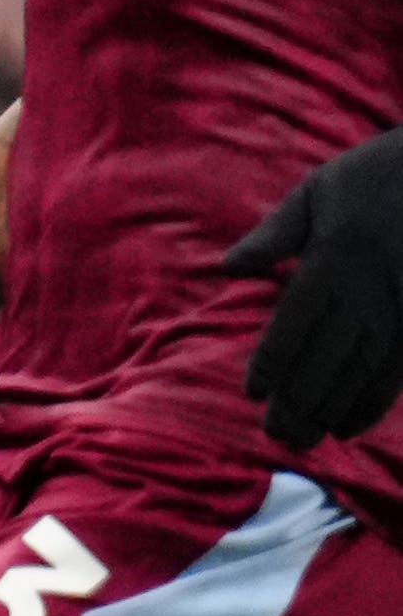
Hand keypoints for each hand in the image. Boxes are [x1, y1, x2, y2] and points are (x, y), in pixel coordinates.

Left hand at [226, 126, 402, 455]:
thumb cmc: (375, 177)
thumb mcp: (320, 189)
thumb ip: (275, 233)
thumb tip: (229, 267)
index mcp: (337, 257)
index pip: (298, 320)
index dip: (275, 360)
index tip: (254, 391)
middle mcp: (373, 288)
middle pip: (331, 355)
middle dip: (303, 399)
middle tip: (277, 435)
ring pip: (367, 369)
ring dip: (335, 409)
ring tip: (308, 439)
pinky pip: (400, 367)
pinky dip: (375, 400)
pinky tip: (352, 425)